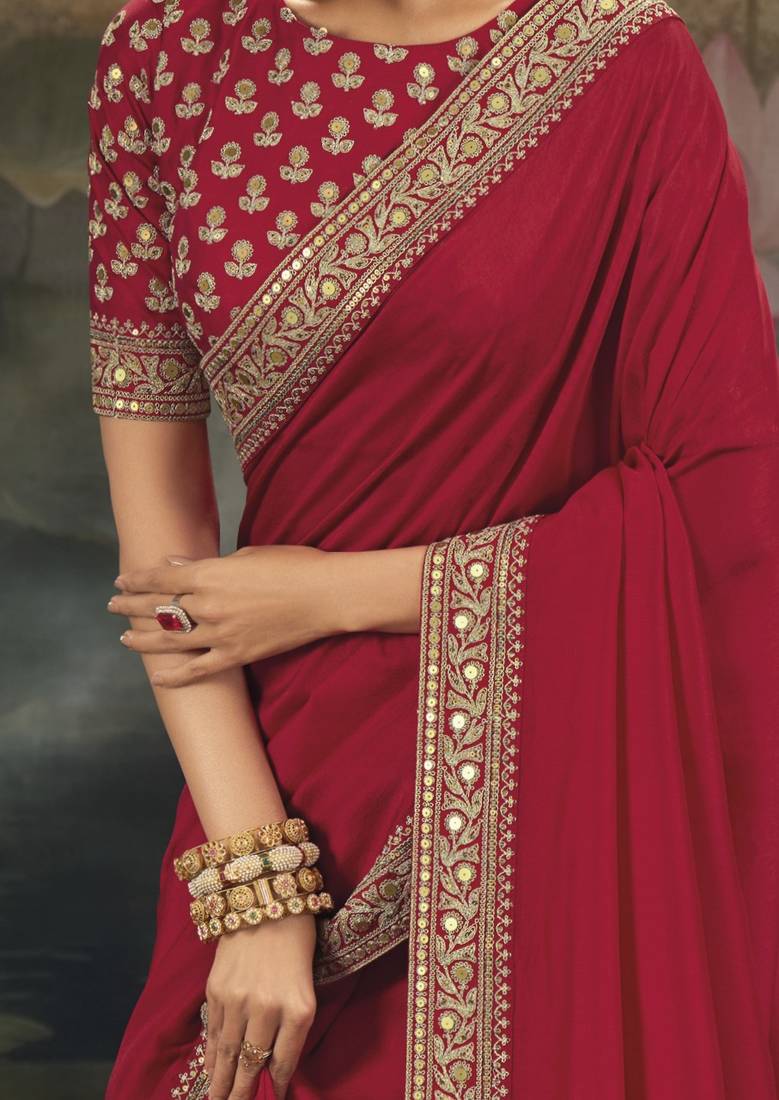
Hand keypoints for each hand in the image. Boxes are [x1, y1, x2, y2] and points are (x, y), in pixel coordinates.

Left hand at [109, 543, 425, 686]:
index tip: (121, 580)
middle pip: (158, 608)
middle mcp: (208, 605)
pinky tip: (158, 677)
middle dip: (131, 606)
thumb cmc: (294, 566)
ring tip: (125, 639)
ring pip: (170, 640)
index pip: (160, 578)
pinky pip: (198, 669)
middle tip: (113, 606)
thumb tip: (178, 567)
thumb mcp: (250, 554)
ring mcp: (221, 633)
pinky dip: (176, 676)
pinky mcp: (237, 654)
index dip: (137, 580)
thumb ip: (211, 564)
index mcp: (210, 574)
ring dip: (143, 639)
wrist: (326, 595)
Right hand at [204, 915, 316, 1099]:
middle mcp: (267, 1009)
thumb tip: (273, 1062)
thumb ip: (293, 1023)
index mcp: (298, 1008)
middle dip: (243, 1094)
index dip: (277, 1087)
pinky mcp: (216, 990)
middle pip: (251, 1064)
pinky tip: (210, 1071)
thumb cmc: (297, 940)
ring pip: (228, 1054)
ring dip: (222, 1083)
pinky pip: (213, 1032)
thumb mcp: (307, 983)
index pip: (284, 1063)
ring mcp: (238, 1000)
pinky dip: (211, 1055)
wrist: (266, 899)